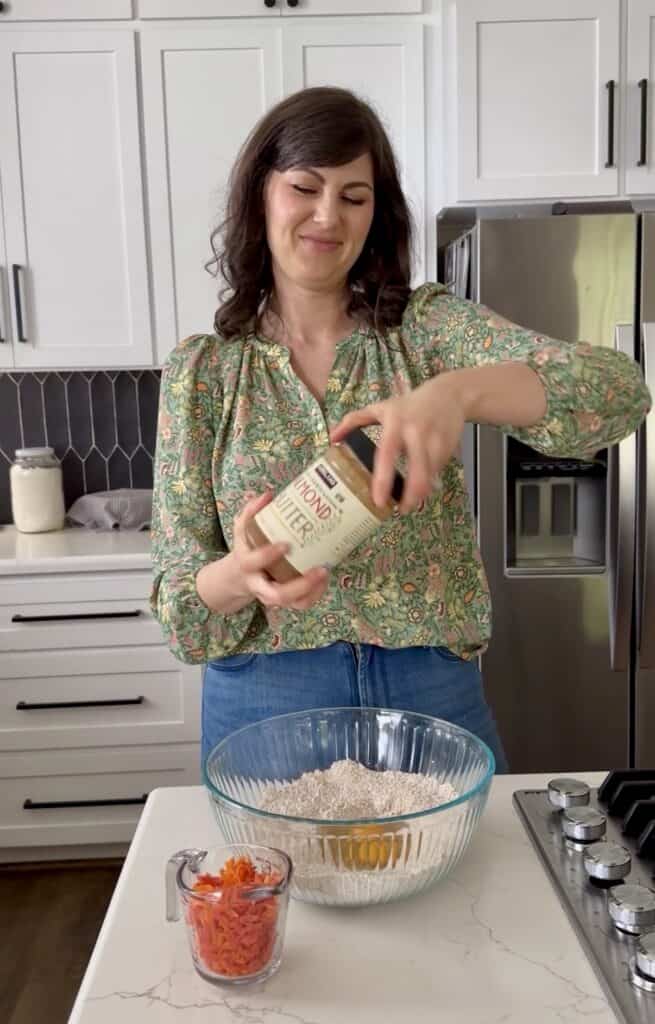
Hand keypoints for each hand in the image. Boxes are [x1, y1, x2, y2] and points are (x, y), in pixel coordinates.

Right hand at [232, 492, 329, 610]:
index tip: (286, 544)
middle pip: (277, 595)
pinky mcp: (285, 600)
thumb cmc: (247, 548)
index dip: (267, 555)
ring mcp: (273, 596)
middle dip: (300, 585)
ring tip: (326, 572)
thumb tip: (268, 495)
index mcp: (246, 565)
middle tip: (320, 568)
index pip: (252, 562)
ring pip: (293, 603)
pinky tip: (325, 578)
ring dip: (312, 591)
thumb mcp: (243, 528)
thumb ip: (252, 511)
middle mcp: (259, 585)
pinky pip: (301, 604)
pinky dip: (315, 594)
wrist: (240, 576)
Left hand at [330, 375, 465, 513]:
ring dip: (421, 494)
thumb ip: (354, 420)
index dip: (383, 480)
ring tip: (409, 504)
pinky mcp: (448, 448)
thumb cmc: (408, 405)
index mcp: (394, 424)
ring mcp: (435, 441)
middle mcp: (416, 433)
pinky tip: (423, 488)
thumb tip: (332, 439)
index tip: (379, 501)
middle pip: (417, 472)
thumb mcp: (380, 407)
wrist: (448, 395)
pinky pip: (437, 472)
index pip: (387, 455)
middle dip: (410, 496)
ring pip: (429, 476)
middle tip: (400, 511)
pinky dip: (430, 483)